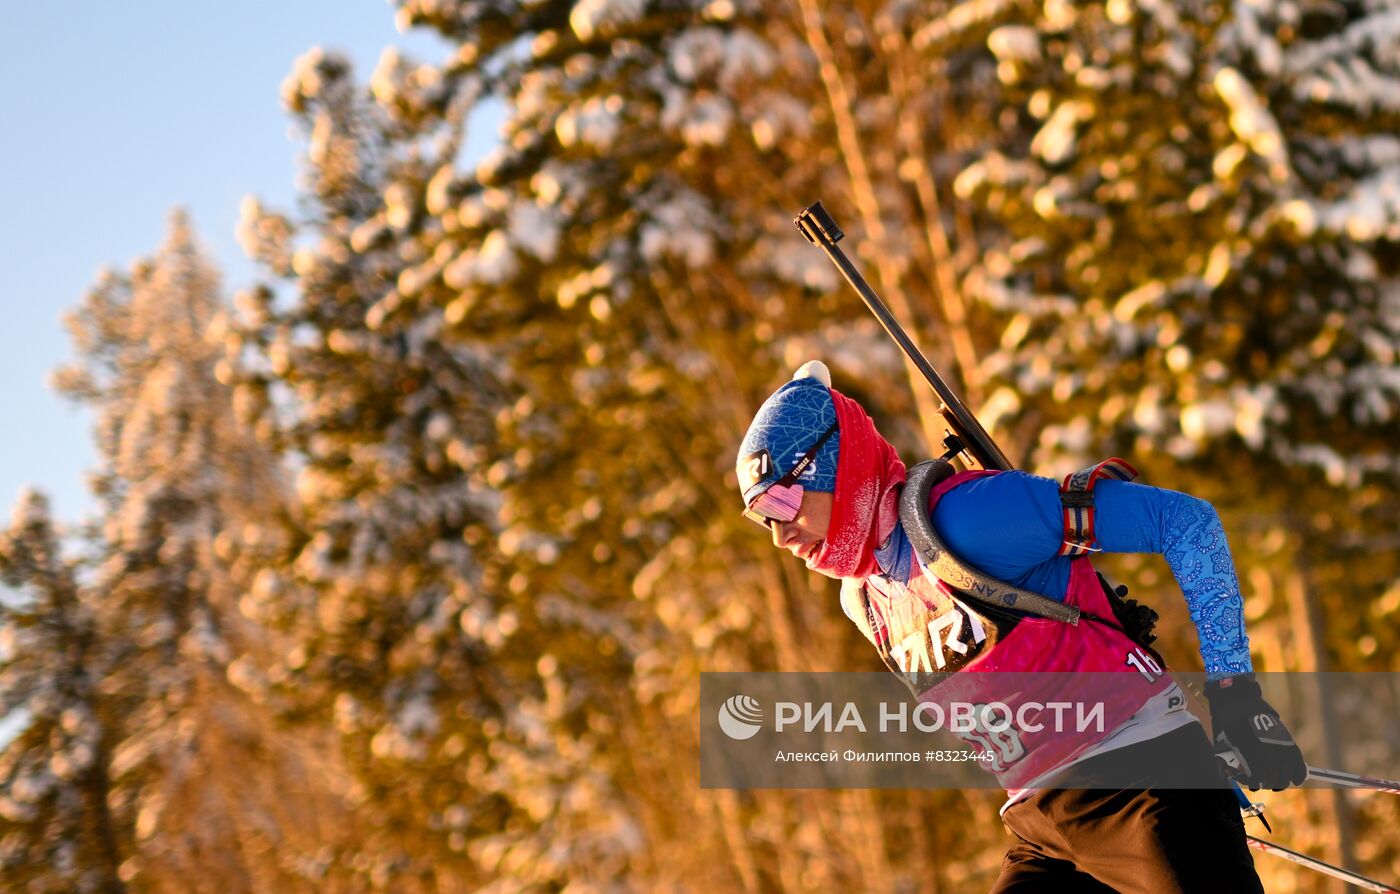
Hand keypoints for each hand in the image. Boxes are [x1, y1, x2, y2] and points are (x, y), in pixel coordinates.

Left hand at [1206, 673, 1306, 790]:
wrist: (1237, 698)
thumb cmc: (1226, 721)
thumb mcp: (1221, 739)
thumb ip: (1227, 760)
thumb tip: (1229, 778)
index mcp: (1249, 745)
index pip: (1258, 773)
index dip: (1255, 782)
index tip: (1251, 785)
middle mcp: (1266, 743)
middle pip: (1273, 773)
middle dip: (1268, 783)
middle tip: (1260, 785)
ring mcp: (1277, 739)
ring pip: (1286, 768)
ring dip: (1282, 780)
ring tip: (1276, 785)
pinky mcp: (1284, 735)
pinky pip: (1296, 756)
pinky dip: (1298, 770)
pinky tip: (1296, 779)